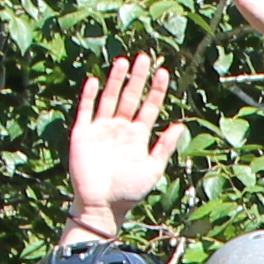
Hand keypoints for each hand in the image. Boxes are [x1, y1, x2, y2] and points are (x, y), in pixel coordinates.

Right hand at [63, 51, 185, 225]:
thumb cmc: (129, 191)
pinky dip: (90, 96)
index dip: (156, 90)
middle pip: (130, 97)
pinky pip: (86, 111)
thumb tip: (181, 124)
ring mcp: (101, 129)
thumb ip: (164, 147)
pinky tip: (96, 80)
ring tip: (123, 62)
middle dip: (137, 78)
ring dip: (116, 81)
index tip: (163, 72)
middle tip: (144, 57)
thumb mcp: (153, 169)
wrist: (103, 206)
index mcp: (138, 136)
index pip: (149, 107)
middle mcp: (120, 128)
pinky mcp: (83, 134)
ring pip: (110, 99)